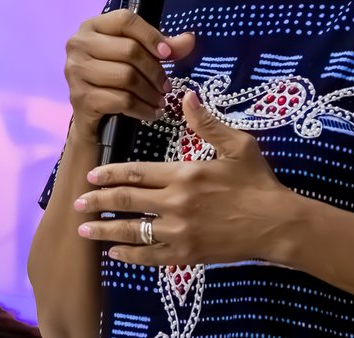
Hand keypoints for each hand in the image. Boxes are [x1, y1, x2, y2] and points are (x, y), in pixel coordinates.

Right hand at [64, 10, 194, 140]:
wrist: (91, 119)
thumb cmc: (114, 81)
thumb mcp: (137, 59)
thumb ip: (163, 47)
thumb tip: (189, 39)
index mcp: (92, 26)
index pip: (126, 20)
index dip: (151, 35)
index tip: (168, 54)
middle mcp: (78, 44)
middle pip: (129, 50)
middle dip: (155, 70)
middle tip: (167, 86)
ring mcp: (75, 71)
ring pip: (126, 76)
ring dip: (150, 92)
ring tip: (160, 100)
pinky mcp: (80, 98)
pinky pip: (121, 100)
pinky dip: (142, 108)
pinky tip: (151, 112)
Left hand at [74, 91, 289, 265]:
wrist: (277, 223)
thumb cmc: (258, 181)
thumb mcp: (238, 145)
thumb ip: (208, 123)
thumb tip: (187, 97)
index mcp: (184, 174)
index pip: (136, 172)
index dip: (109, 174)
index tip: (91, 176)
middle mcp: (176, 204)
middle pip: (128, 201)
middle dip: (98, 201)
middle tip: (76, 201)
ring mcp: (180, 232)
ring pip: (133, 231)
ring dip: (105, 229)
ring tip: (84, 229)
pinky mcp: (188, 254)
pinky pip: (151, 256)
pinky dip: (130, 255)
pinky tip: (114, 253)